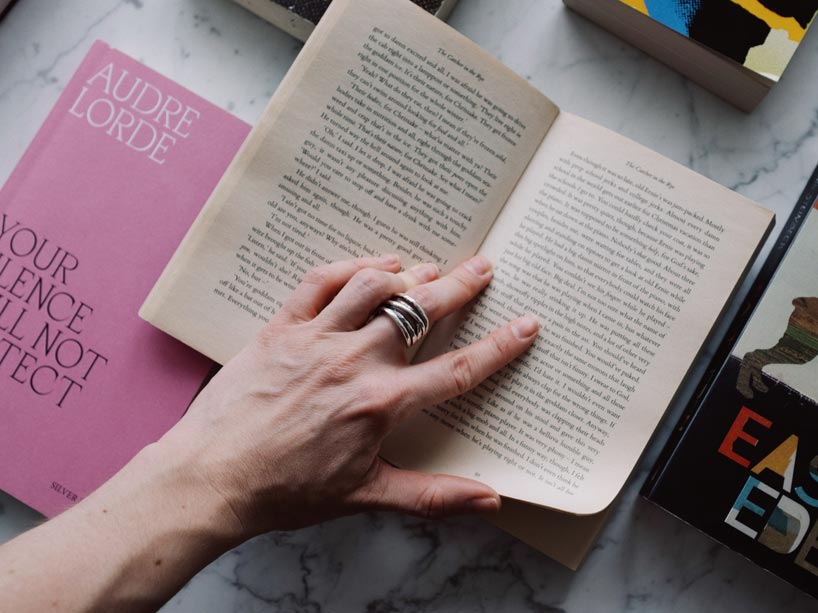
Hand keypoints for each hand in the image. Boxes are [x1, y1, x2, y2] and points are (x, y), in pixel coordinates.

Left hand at [158, 254, 539, 538]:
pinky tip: (372, 264)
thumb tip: (489, 501)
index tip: (526, 325)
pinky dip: (351, 265)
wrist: (212, 477)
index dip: (499, 347)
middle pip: (420, 311)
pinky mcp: (282, 327)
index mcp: (381, 404)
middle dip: (459, 286)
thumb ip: (433, 496)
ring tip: (428, 269)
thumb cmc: (287, 490)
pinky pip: (321, 281)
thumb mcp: (366, 496)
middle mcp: (355, 361)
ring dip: (408, 272)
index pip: (456, 370)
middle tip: (483, 267)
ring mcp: (316, 338)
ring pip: (374, 286)